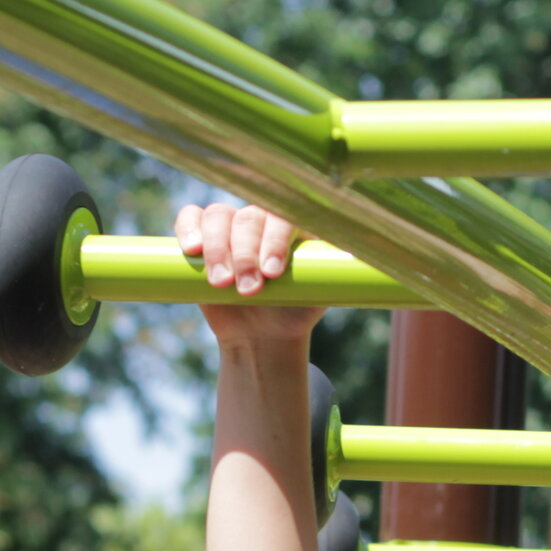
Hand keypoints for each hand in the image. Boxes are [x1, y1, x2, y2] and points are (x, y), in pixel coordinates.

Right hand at [173, 200, 323, 342]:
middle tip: (249, 291)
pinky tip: (192, 251)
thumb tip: (362, 255)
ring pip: (219, 217)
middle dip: (247, 255)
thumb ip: (335, 271)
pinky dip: (188, 229)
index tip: (274, 273)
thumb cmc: (295, 311)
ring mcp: (231, 225)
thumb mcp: (321, 293)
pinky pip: (191, 218)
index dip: (277, 240)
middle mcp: (263, 218)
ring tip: (222, 285)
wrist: (263, 333)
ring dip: (219, 250)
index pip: (285, 216)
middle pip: (249, 218)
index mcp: (295, 223)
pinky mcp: (203, 235)